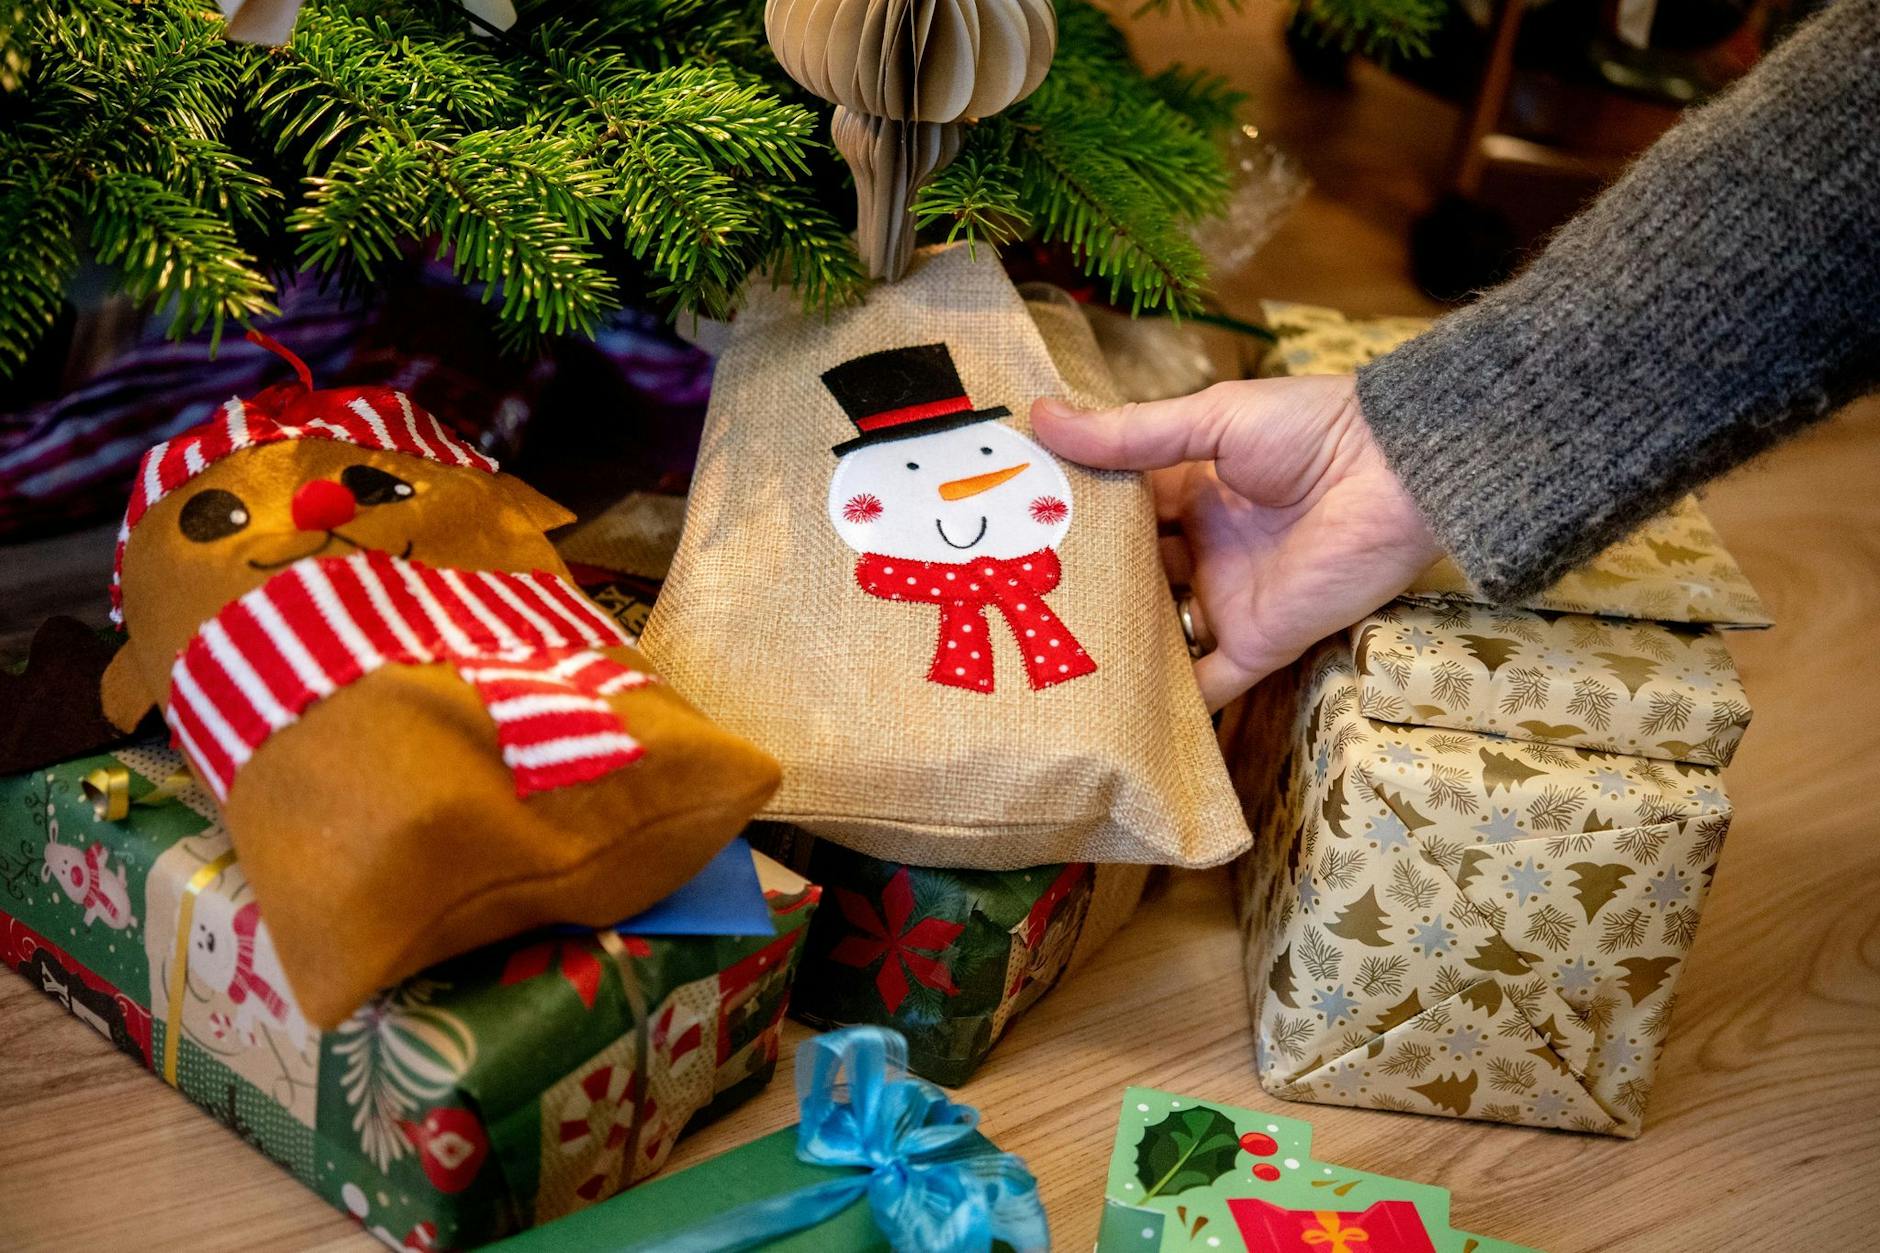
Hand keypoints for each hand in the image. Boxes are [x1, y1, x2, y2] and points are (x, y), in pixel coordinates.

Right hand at [1032, 373, 1441, 710]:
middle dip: (1079, 590)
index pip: (1116, 513)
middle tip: (1003, 607)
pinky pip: (1205, 685)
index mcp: (1190, 489)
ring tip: (1034, 666)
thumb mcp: (1210, 421)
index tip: (1004, 534)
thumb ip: (1128, 434)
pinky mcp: (1255, 644)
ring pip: (1156, 632)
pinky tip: (1108, 718)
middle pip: (1129, 577)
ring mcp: (1225, 599)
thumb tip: (1039, 418)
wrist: (1396, 472)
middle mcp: (1202, 548)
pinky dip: (1167, 705)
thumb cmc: (1309, 430)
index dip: (1067, 523)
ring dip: (1110, 647)